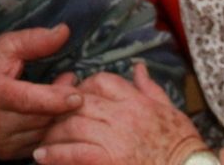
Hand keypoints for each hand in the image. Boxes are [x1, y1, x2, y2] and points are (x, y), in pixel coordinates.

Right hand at [0, 24, 82, 159]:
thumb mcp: (7, 45)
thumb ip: (35, 40)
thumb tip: (64, 32)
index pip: (29, 101)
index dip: (56, 99)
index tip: (78, 95)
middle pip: (41, 118)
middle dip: (62, 103)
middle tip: (72, 83)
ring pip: (43, 133)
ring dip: (59, 116)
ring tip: (63, 96)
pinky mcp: (4, 153)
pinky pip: (38, 143)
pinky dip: (49, 129)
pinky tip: (51, 112)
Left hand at [34, 62, 204, 164]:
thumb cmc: (181, 145)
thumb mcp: (170, 110)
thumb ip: (149, 88)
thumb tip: (139, 67)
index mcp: (137, 102)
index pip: (102, 81)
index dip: (84, 86)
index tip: (77, 96)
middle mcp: (123, 116)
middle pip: (81, 102)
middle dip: (62, 109)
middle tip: (50, 118)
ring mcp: (114, 140)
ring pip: (73, 126)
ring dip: (53, 133)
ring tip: (42, 140)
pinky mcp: (108, 162)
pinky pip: (74, 154)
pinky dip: (55, 155)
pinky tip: (42, 157)